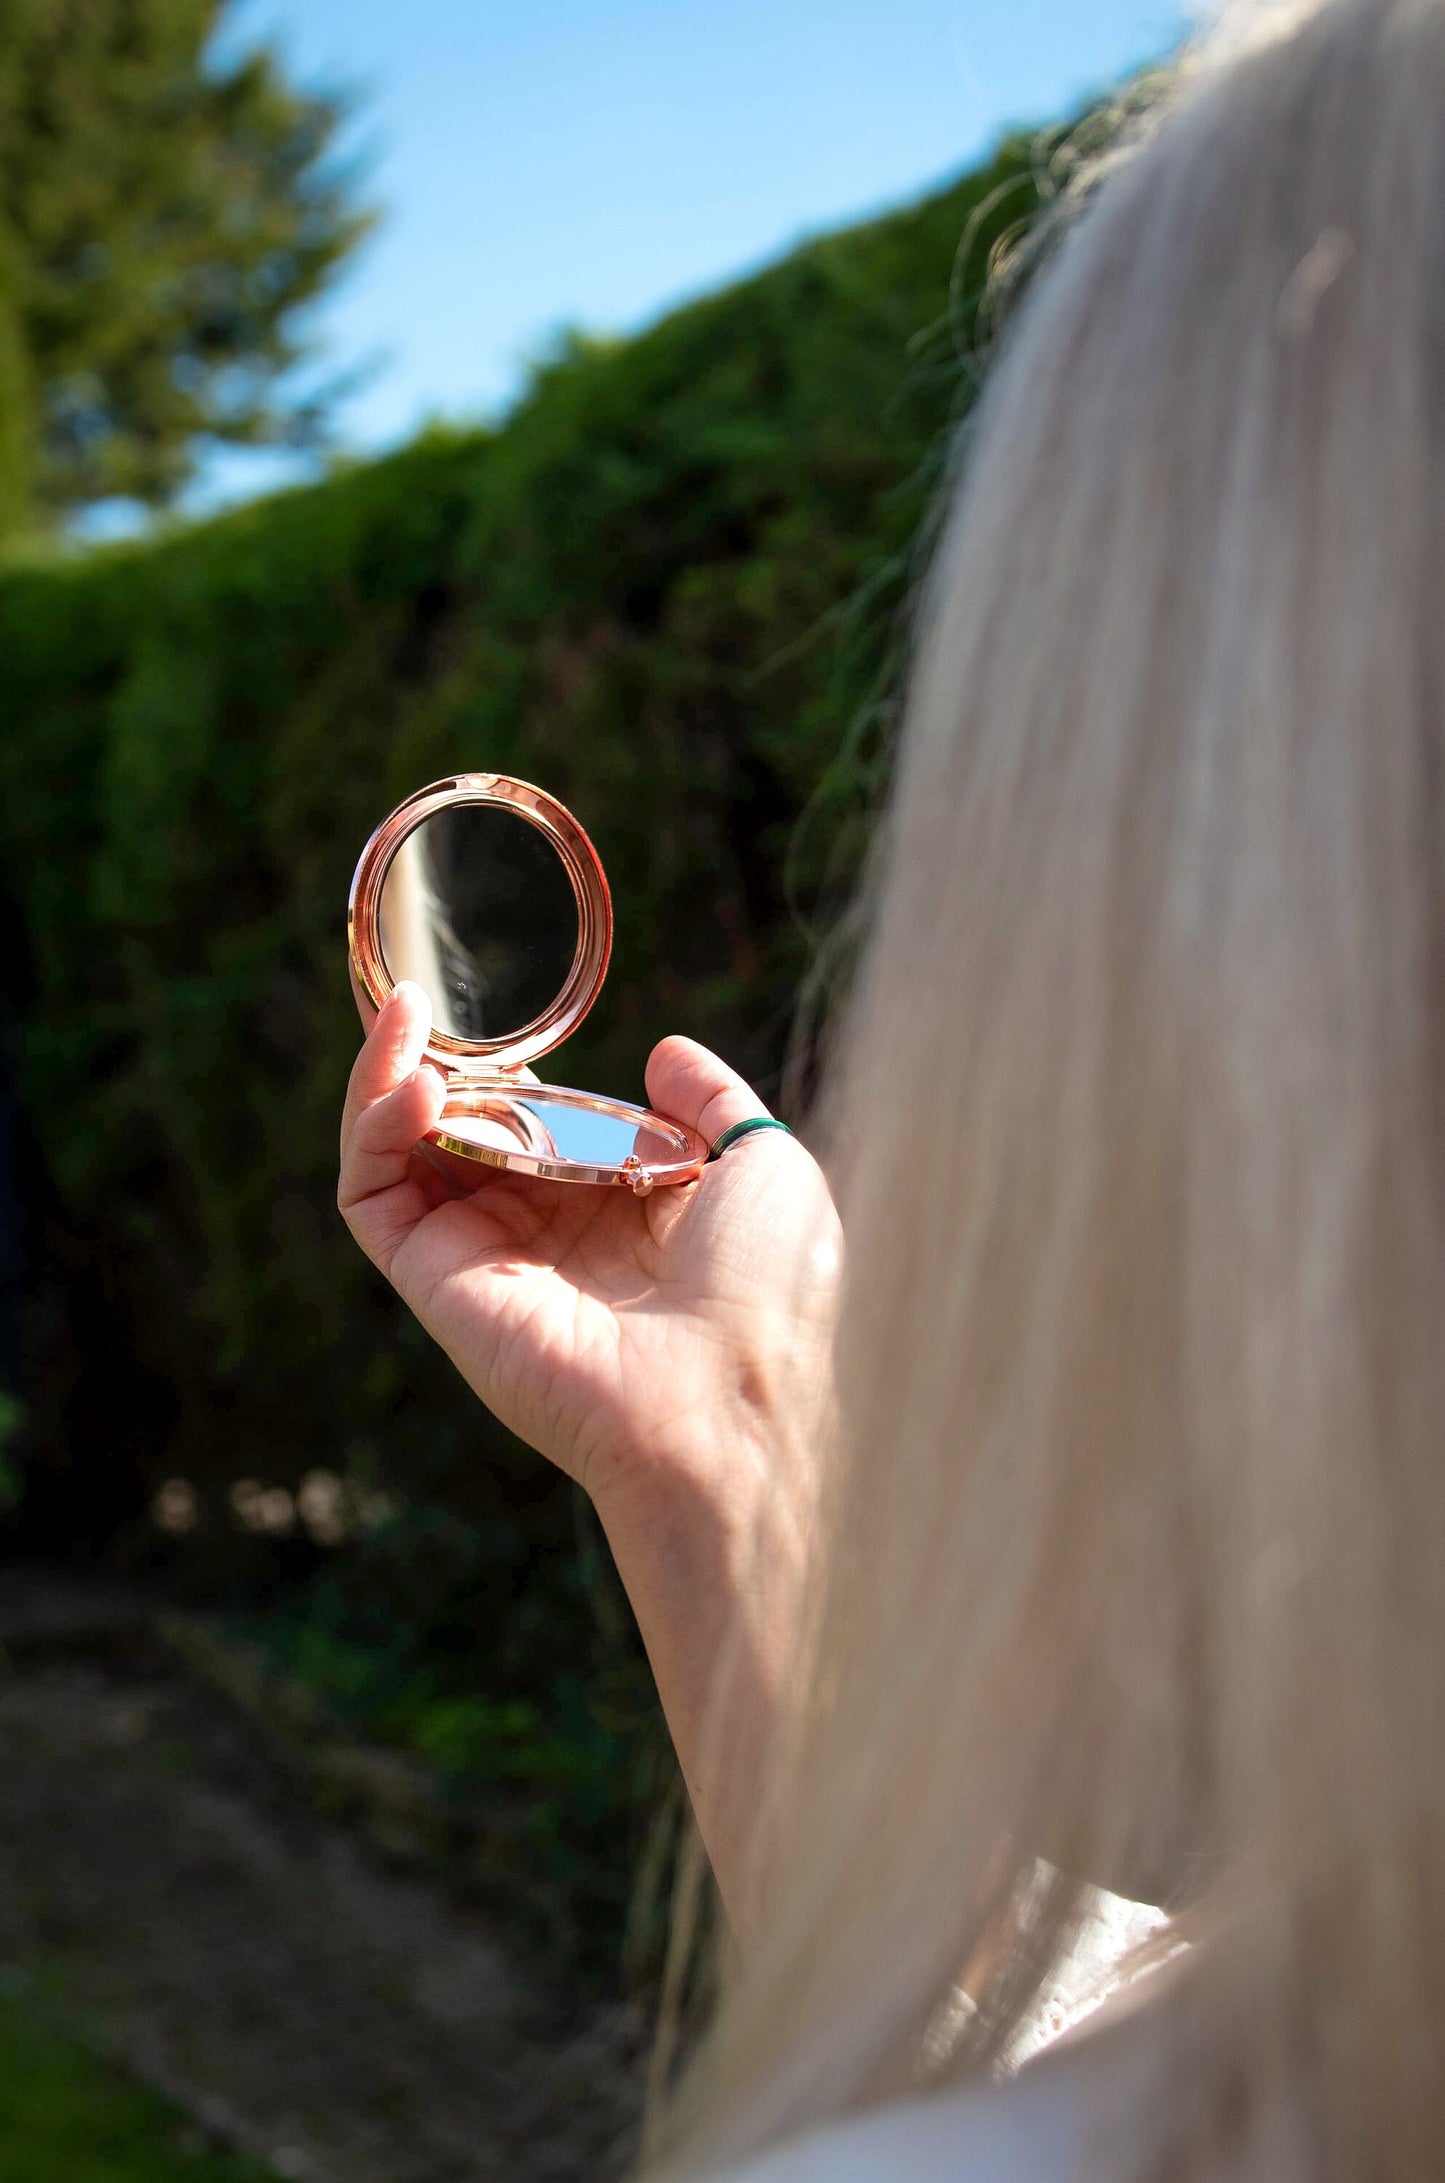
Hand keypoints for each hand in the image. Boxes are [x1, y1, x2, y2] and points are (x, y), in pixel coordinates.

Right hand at [338, 983, 840, 1913]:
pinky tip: (413, 1076)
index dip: (518, 1072)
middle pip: (461, 1137)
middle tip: (424, 1002)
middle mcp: (546, 1238)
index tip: (514, 1027)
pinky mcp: (438, 1285)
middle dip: (438, 1065)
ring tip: (405, 1018)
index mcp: (621, 1213)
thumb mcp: (768, 1166)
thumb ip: (713, 1102)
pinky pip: (371, 1199)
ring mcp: (486, 1261)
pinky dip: (372, 1126)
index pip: (543, 1128)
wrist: (733, 1395)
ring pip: (401, 1159)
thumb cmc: (771, 1292)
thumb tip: (663, 1050)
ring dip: (388, 1080)